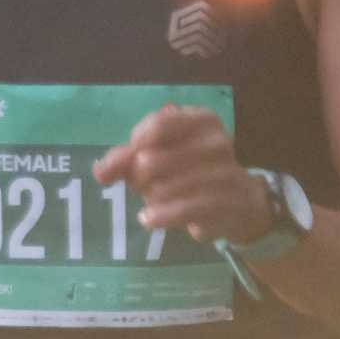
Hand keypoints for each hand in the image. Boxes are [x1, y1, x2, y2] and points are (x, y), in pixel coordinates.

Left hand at [93, 106, 272, 244]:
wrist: (239, 203)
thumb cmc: (193, 172)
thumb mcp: (161, 154)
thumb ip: (128, 157)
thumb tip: (100, 171)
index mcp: (201, 120)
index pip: (158, 124)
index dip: (132, 146)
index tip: (124, 163)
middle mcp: (216, 141)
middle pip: (150, 160)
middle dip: (138, 178)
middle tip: (145, 185)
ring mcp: (223, 173)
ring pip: (161, 188)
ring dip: (150, 198)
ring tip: (157, 200)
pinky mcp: (223, 204)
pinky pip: (180, 210)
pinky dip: (159, 216)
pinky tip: (149, 218)